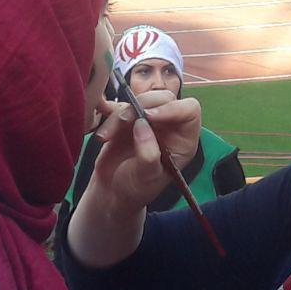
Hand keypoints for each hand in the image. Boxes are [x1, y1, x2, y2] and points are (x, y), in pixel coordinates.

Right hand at [91, 90, 202, 210]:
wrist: (113, 191)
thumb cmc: (136, 188)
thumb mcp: (146, 177)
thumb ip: (148, 153)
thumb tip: (142, 125)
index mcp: (183, 139)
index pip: (189, 110)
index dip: (172, 108)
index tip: (149, 116)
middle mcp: (170, 126)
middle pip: (164, 98)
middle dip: (142, 105)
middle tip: (123, 121)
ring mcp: (149, 120)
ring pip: (139, 99)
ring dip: (120, 113)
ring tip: (105, 136)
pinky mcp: (129, 119)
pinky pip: (120, 105)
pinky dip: (108, 112)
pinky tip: (101, 128)